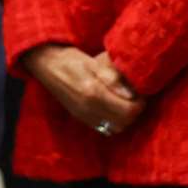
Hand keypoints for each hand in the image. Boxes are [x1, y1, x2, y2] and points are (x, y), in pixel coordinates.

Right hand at [21, 44, 144, 135]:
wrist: (46, 65)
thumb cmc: (71, 59)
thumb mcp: (93, 62)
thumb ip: (112, 78)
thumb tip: (131, 93)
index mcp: (93, 93)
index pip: (127, 110)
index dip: (139, 103)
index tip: (141, 92)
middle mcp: (88, 108)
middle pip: (123, 122)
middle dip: (134, 112)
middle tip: (136, 98)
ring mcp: (83, 115)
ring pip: (114, 128)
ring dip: (124, 118)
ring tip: (126, 102)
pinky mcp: (80, 117)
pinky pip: (103, 127)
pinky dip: (113, 121)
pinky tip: (113, 107)